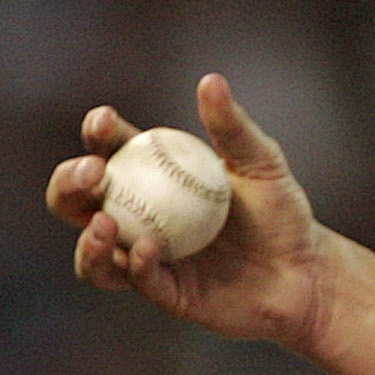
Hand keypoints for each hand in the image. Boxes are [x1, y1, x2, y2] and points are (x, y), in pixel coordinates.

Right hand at [45, 73, 329, 348]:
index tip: (106, 121)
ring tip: (105, 222)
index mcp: (152, 175)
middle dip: (68, 183)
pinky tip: (148, 249)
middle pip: (77, 202)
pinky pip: (137, 281)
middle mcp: (138, 217)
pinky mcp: (164, 293)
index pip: (109, 150)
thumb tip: (210, 81)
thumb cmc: (281, 212)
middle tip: (92, 172)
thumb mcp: (262, 164)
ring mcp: (146, 258)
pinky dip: (136, 265)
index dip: (97, 133)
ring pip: (93, 253)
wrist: (306, 272)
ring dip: (88, 239)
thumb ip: (233, 128)